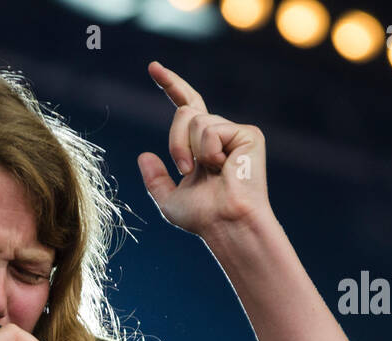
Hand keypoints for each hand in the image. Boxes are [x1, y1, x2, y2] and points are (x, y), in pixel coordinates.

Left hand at [136, 61, 271, 239]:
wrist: (225, 223)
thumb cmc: (203, 218)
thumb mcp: (169, 200)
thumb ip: (155, 179)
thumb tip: (143, 155)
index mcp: (202, 146)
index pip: (185, 106)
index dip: (171, 85)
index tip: (153, 67)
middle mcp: (219, 134)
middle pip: (185, 111)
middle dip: (176, 141)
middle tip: (185, 170)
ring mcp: (235, 133)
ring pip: (196, 119)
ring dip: (190, 149)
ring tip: (207, 172)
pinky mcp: (248, 133)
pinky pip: (211, 129)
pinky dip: (209, 151)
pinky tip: (223, 167)